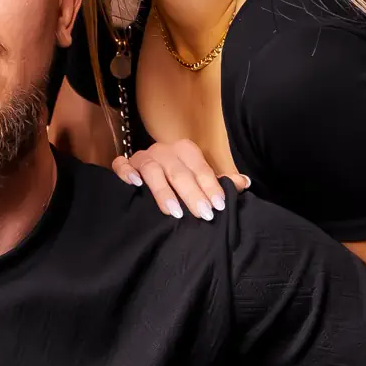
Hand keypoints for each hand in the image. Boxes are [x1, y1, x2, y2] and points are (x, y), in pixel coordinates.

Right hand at [114, 139, 247, 220]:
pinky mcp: (125, 165)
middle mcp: (164, 150)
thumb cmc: (180, 178)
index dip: (210, 187)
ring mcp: (143, 157)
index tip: (219, 205)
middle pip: (178, 171)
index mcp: (185, 150)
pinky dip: (126, 172)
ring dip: (164, 192)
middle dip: (192, 194)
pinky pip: (121, 165)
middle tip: (203, 214)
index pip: (200, 169)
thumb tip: (244, 183)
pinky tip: (134, 185)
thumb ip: (221, 183)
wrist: (150, 172)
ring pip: (152, 170)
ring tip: (175, 212)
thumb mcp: (201, 179)